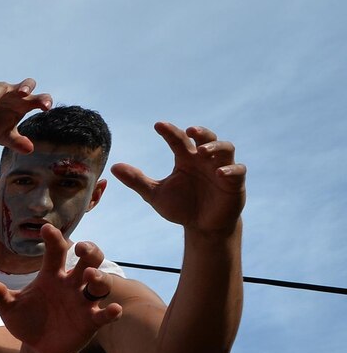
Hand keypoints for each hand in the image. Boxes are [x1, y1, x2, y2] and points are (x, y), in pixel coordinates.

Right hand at [0, 78, 52, 151]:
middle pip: (27, 83)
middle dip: (25, 86)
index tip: (46, 108)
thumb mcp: (4, 137)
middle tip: (23, 93)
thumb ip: (16, 142)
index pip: (39, 99)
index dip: (44, 100)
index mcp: (24, 103)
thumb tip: (30, 150)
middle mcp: (14, 93)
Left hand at [0, 225, 125, 352]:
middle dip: (89, 251)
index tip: (46, 228)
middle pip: (88, 261)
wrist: (37, 345)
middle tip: (81, 247)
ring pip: (100, 284)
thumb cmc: (26, 319)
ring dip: (99, 278)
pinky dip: (111, 312)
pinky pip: (104, 314)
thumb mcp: (9, 307)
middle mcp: (71, 284)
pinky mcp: (91, 321)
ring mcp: (83, 302)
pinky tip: (113, 310)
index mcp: (52, 275)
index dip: (53, 239)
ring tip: (90, 276)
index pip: (56, 252)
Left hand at [111, 122, 245, 235]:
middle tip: (190, 131)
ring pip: (226, 148)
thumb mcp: (156, 195)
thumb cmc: (181, 206)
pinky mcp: (234, 183)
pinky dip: (230, 170)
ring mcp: (222, 168)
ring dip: (216, 147)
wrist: (202, 227)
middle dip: (201, 132)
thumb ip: (137, 181)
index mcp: (187, 158)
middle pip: (207, 137)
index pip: (179, 140)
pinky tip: (220, 173)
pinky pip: (238, 171)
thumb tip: (114, 167)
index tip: (158, 125)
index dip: (170, 131)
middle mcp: (205, 159)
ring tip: (203, 151)